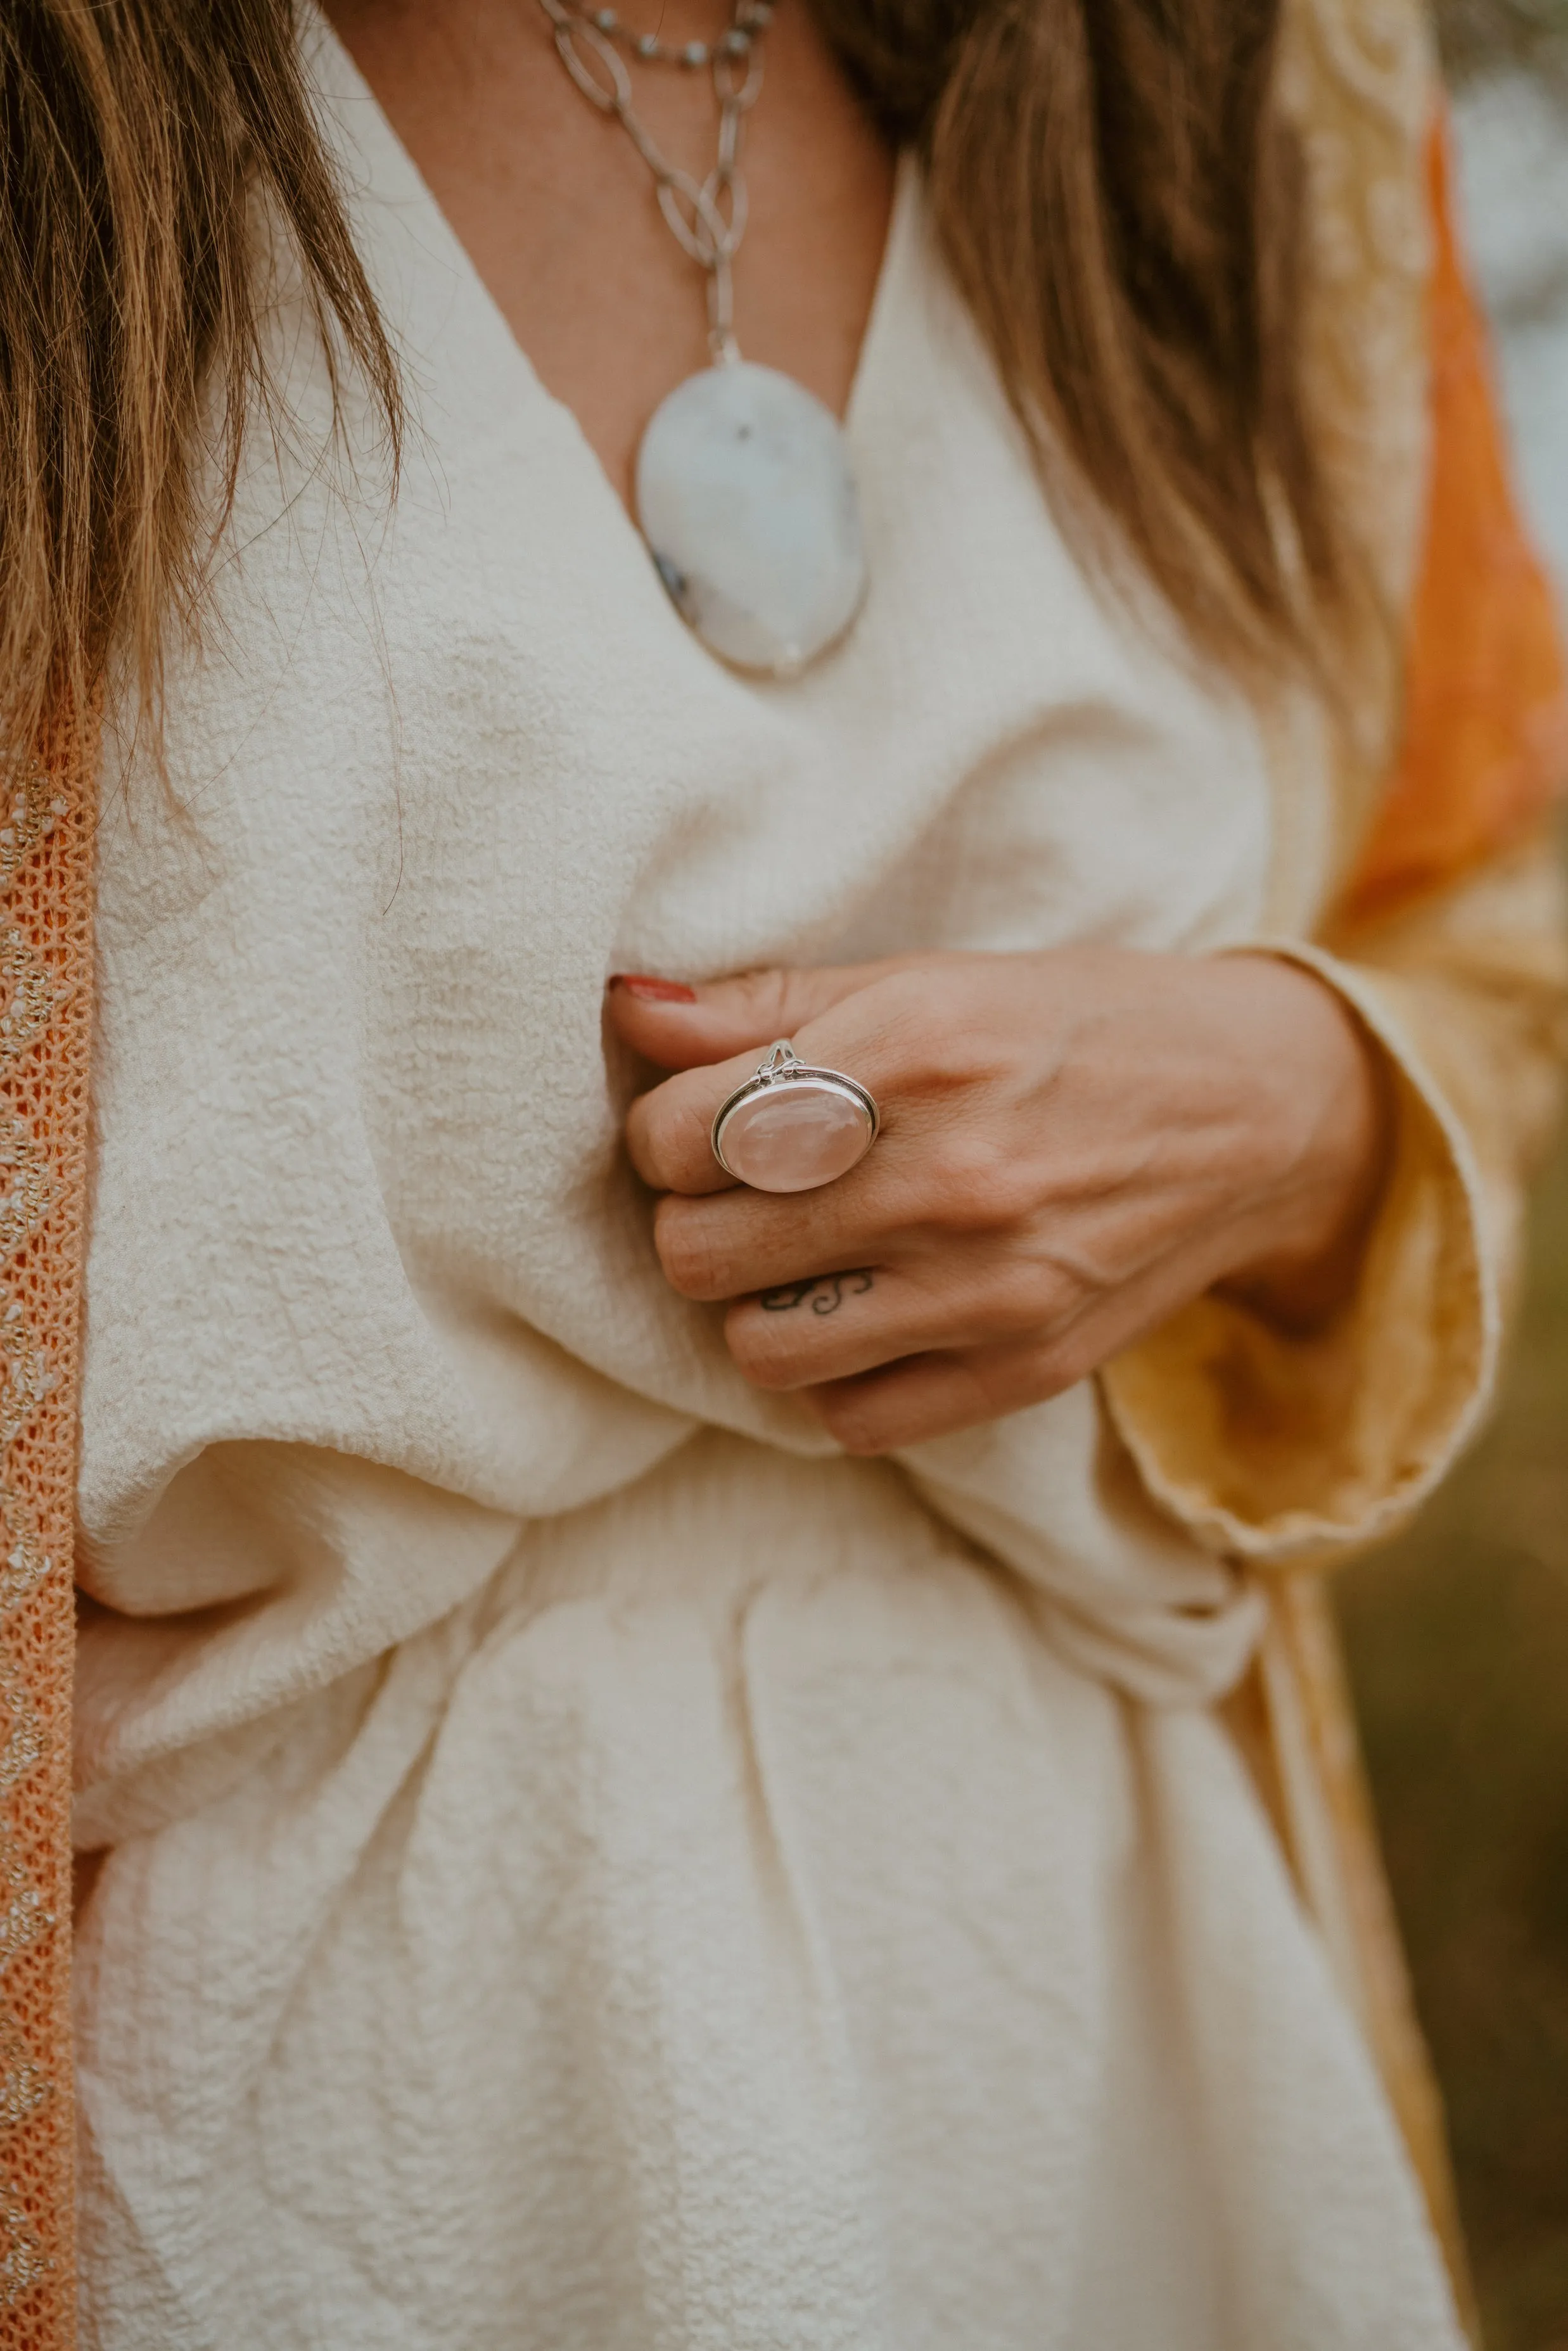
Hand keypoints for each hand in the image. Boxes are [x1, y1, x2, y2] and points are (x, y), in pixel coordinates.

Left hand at [607, 949, 1390, 1453]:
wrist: (1264, 1111)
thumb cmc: (1079, 1027)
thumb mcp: (932, 978)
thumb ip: (771, 1003)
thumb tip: (627, 1008)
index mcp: (914, 1049)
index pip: (679, 1137)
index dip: (665, 1135)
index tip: (704, 1128)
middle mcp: (949, 1174)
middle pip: (697, 1251)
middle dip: (697, 1222)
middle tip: (747, 1198)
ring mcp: (990, 1287)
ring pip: (756, 1349)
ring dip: (757, 1307)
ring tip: (803, 1261)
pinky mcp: (1025, 1369)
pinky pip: (847, 1417)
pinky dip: (835, 1375)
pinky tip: (869, 1315)